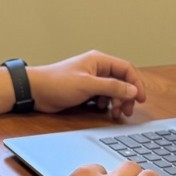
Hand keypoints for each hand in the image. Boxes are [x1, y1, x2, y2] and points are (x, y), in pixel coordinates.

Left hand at [27, 50, 146, 119]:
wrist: (35, 91)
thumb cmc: (57, 83)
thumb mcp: (87, 85)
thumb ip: (111, 87)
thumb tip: (132, 90)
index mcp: (99, 61)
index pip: (126, 69)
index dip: (136, 83)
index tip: (140, 98)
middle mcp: (97, 69)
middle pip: (121, 81)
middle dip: (126, 96)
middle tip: (127, 111)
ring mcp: (91, 80)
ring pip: (113, 91)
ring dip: (117, 102)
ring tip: (116, 113)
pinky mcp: (85, 91)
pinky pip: (103, 97)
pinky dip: (106, 104)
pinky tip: (102, 110)